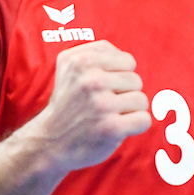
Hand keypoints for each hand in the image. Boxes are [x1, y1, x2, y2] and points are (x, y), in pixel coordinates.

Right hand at [28, 41, 151, 174]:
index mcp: (81, 60)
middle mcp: (90, 80)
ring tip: (111, 116)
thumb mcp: (68, 66)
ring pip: (141, 100)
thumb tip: (127, 57)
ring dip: (131, 111)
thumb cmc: (67, 103)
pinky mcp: (111, 127)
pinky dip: (136, 126)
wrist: (50, 142)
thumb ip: (97, 52)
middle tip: (106, 105)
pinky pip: (144, 119)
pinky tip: (118, 128)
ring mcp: (102, 104)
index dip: (120, 76)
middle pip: (136, 80)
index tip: (104, 88)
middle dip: (125, 94)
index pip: (127, 60)